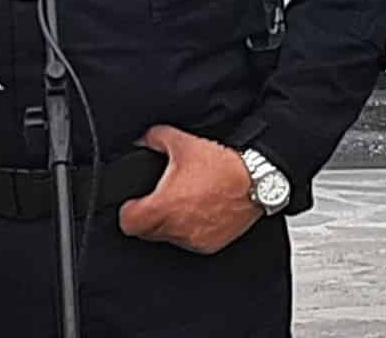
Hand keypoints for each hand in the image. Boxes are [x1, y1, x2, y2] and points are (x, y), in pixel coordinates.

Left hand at [118, 125, 261, 254]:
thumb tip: (141, 140)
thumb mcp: (183, 142)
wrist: (257, 180)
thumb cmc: (223, 165)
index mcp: (164, 206)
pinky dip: (190, 230)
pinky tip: (199, 212)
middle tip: (160, 199)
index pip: (128, 223)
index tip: (134, 203)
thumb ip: (154, 138)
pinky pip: (190, 242)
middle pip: (146, 232)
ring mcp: (194, 240)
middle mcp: (177, 228)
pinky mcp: (210, 245)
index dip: (128, 211)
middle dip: (149, 217)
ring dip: (170, 225)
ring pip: (168, 238)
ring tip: (184, 203)